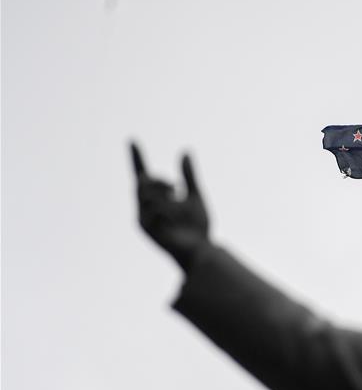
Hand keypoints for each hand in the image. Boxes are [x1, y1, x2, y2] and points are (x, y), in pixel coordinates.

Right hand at [130, 142, 209, 270]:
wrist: (201, 249)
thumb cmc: (198, 227)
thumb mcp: (195, 195)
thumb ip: (189, 176)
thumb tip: (185, 152)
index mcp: (156, 200)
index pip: (142, 175)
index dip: (137, 158)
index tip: (132, 140)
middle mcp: (145, 208)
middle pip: (143, 182)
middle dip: (159, 181)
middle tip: (175, 188)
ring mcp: (143, 218)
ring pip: (148, 194)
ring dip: (166, 196)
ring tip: (177, 207)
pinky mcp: (145, 228)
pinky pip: (155, 208)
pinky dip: (168, 210)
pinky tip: (174, 220)